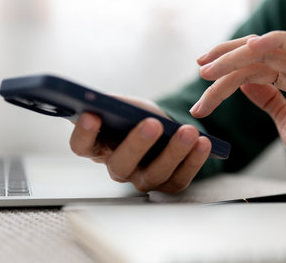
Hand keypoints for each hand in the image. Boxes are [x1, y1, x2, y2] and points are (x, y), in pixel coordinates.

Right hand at [69, 96, 210, 192]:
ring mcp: (143, 179)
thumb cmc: (137, 117)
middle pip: (121, 164)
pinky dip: (193, 161)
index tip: (92, 115)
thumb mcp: (126, 106)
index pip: (82, 147)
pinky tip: (203, 143)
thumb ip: (114, 105)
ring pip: (155, 174)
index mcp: (99, 147)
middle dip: (137, 144)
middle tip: (152, 123)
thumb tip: (103, 100)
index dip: (84, 134)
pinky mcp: (168, 184)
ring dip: (173, 152)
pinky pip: (180, 178)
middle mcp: (118, 168)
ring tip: (188, 131)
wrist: (163, 128)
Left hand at [190, 31, 285, 185]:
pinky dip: (276, 41)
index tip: (202, 76)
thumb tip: (244, 84)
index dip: (226, 66)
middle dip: (223, 59)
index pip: (252, 65)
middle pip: (254, 55)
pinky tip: (251, 46)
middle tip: (200, 70)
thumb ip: (267, 99)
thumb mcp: (284, 122)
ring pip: (267, 52)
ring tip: (208, 72)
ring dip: (234, 57)